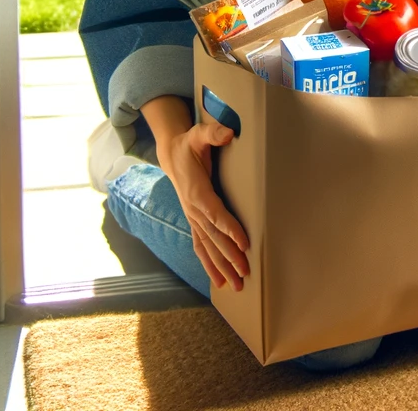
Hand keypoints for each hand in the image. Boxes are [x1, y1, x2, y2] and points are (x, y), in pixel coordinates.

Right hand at [158, 121, 249, 291]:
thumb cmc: (189, 144)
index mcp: (197, 191)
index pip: (215, 213)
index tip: (244, 243)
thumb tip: (228, 133)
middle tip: (246, 272)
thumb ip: (212, 133)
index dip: (229, 228)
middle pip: (213, 236)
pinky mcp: (194, 221)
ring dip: (221, 266)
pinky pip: (200, 247)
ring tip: (236, 284)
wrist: (171, 154)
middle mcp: (193, 209)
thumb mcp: (198, 133)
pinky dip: (209, 265)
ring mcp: (192, 217)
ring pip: (207, 247)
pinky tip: (218, 282)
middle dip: (229, 256)